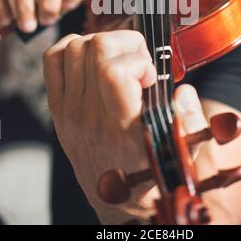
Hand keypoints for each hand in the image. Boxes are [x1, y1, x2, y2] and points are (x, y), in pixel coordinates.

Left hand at [43, 30, 207, 224]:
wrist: (114, 197)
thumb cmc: (146, 171)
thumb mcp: (179, 150)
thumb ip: (188, 120)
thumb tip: (183, 90)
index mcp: (120, 125)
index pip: (114, 71)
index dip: (136, 60)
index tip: (149, 75)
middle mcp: (89, 113)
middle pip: (96, 48)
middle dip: (124, 42)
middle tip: (137, 62)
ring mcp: (68, 108)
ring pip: (75, 48)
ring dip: (102, 44)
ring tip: (118, 61)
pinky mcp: (56, 106)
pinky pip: (52, 59)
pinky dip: (71, 46)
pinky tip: (92, 58)